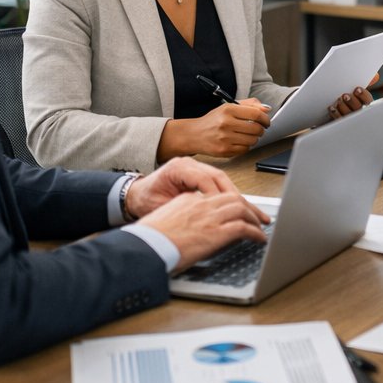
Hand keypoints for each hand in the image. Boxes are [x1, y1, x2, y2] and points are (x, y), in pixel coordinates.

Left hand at [125, 156, 244, 218]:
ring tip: (247, 209)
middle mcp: (189, 164)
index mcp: (178, 168)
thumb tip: (204, 218)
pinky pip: (218, 181)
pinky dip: (228, 194)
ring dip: (235, 195)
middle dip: (234, 195)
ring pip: (222, 178)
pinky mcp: (199, 173)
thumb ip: (183, 210)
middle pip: (219, 176)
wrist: (135, 194)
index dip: (217, 196)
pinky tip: (236, 205)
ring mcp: (195, 167)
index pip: (205, 179)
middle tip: (247, 211)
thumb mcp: (161, 207)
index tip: (226, 212)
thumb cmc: (144, 200)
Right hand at [137, 191, 270, 271]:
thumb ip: (180, 218)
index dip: (232, 203)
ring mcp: (209, 217)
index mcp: (187, 199)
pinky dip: (255, 233)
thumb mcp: (164, 221)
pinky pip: (244, 228)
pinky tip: (259, 239)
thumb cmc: (147, 241)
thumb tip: (189, 228)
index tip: (239, 210)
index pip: (216, 195)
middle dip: (248, 207)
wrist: (142, 249)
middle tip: (258, 216)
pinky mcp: (215, 233)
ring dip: (254, 218)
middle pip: (233, 198)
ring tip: (261, 227)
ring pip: (241, 209)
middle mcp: (200, 204)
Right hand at [157, 100, 271, 160]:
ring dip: (254, 139)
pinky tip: (239, 142)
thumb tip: (266, 109)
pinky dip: (245, 146)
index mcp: (228, 110)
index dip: (265, 119)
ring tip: (247, 135)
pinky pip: (245, 150)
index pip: (256, 114)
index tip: (266, 122)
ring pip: (253, 140)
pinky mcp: (224, 150)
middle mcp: (226, 123)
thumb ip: (249, 105)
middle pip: (256, 129)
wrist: (194, 135)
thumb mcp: (228, 107)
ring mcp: (225, 138)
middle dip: (261, 130)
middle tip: (257, 129)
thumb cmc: (213, 121)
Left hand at [325, 80, 375, 120]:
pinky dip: (335, 113)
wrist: (334, 105)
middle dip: (352, 101)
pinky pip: (339, 120)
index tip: (357, 89)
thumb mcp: (356, 88)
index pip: (368, 100)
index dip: (363, 95)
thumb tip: (375, 76)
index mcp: (366, 103)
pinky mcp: (341, 123)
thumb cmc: (348, 95)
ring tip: (339, 100)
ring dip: (343, 107)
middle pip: (359, 109)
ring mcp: (350, 119)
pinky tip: (332, 107)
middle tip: (345, 95)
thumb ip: (366, 81)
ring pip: (349, 115)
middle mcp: (359, 112)